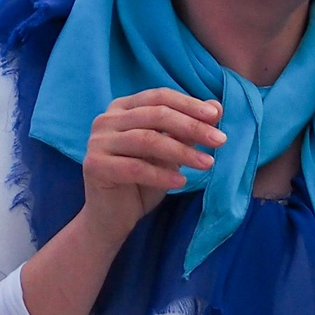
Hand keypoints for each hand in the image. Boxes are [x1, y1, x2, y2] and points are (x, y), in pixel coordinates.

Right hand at [81, 88, 224, 239]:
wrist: (111, 217)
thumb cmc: (141, 181)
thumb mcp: (168, 153)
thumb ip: (186, 129)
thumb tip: (216, 107)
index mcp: (122, 108)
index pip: (159, 97)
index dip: (189, 104)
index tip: (217, 116)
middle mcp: (106, 119)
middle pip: (155, 115)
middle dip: (191, 126)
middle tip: (220, 140)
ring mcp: (97, 141)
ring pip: (147, 140)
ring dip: (182, 151)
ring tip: (207, 164)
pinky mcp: (95, 165)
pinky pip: (135, 168)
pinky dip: (161, 175)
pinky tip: (181, 182)